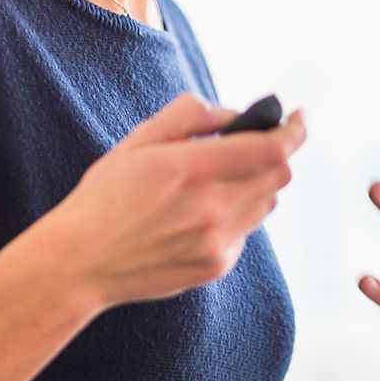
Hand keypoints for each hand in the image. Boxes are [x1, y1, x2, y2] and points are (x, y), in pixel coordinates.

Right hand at [50, 93, 305, 307]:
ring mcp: (217, 242)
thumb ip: (189, 116)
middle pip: (279, 175)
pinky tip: (199, 215)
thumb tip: (233, 114)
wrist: (80, 262)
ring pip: (266, 204)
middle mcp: (212, 208)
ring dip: (255, 184)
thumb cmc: (104, 196)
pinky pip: (245, 232)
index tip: (299, 116)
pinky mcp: (215, 266)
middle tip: (254, 144)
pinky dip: (236, 215)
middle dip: (274, 154)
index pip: (274, 148)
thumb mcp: (139, 141)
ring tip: (218, 181)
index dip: (295, 129)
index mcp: (193, 168)